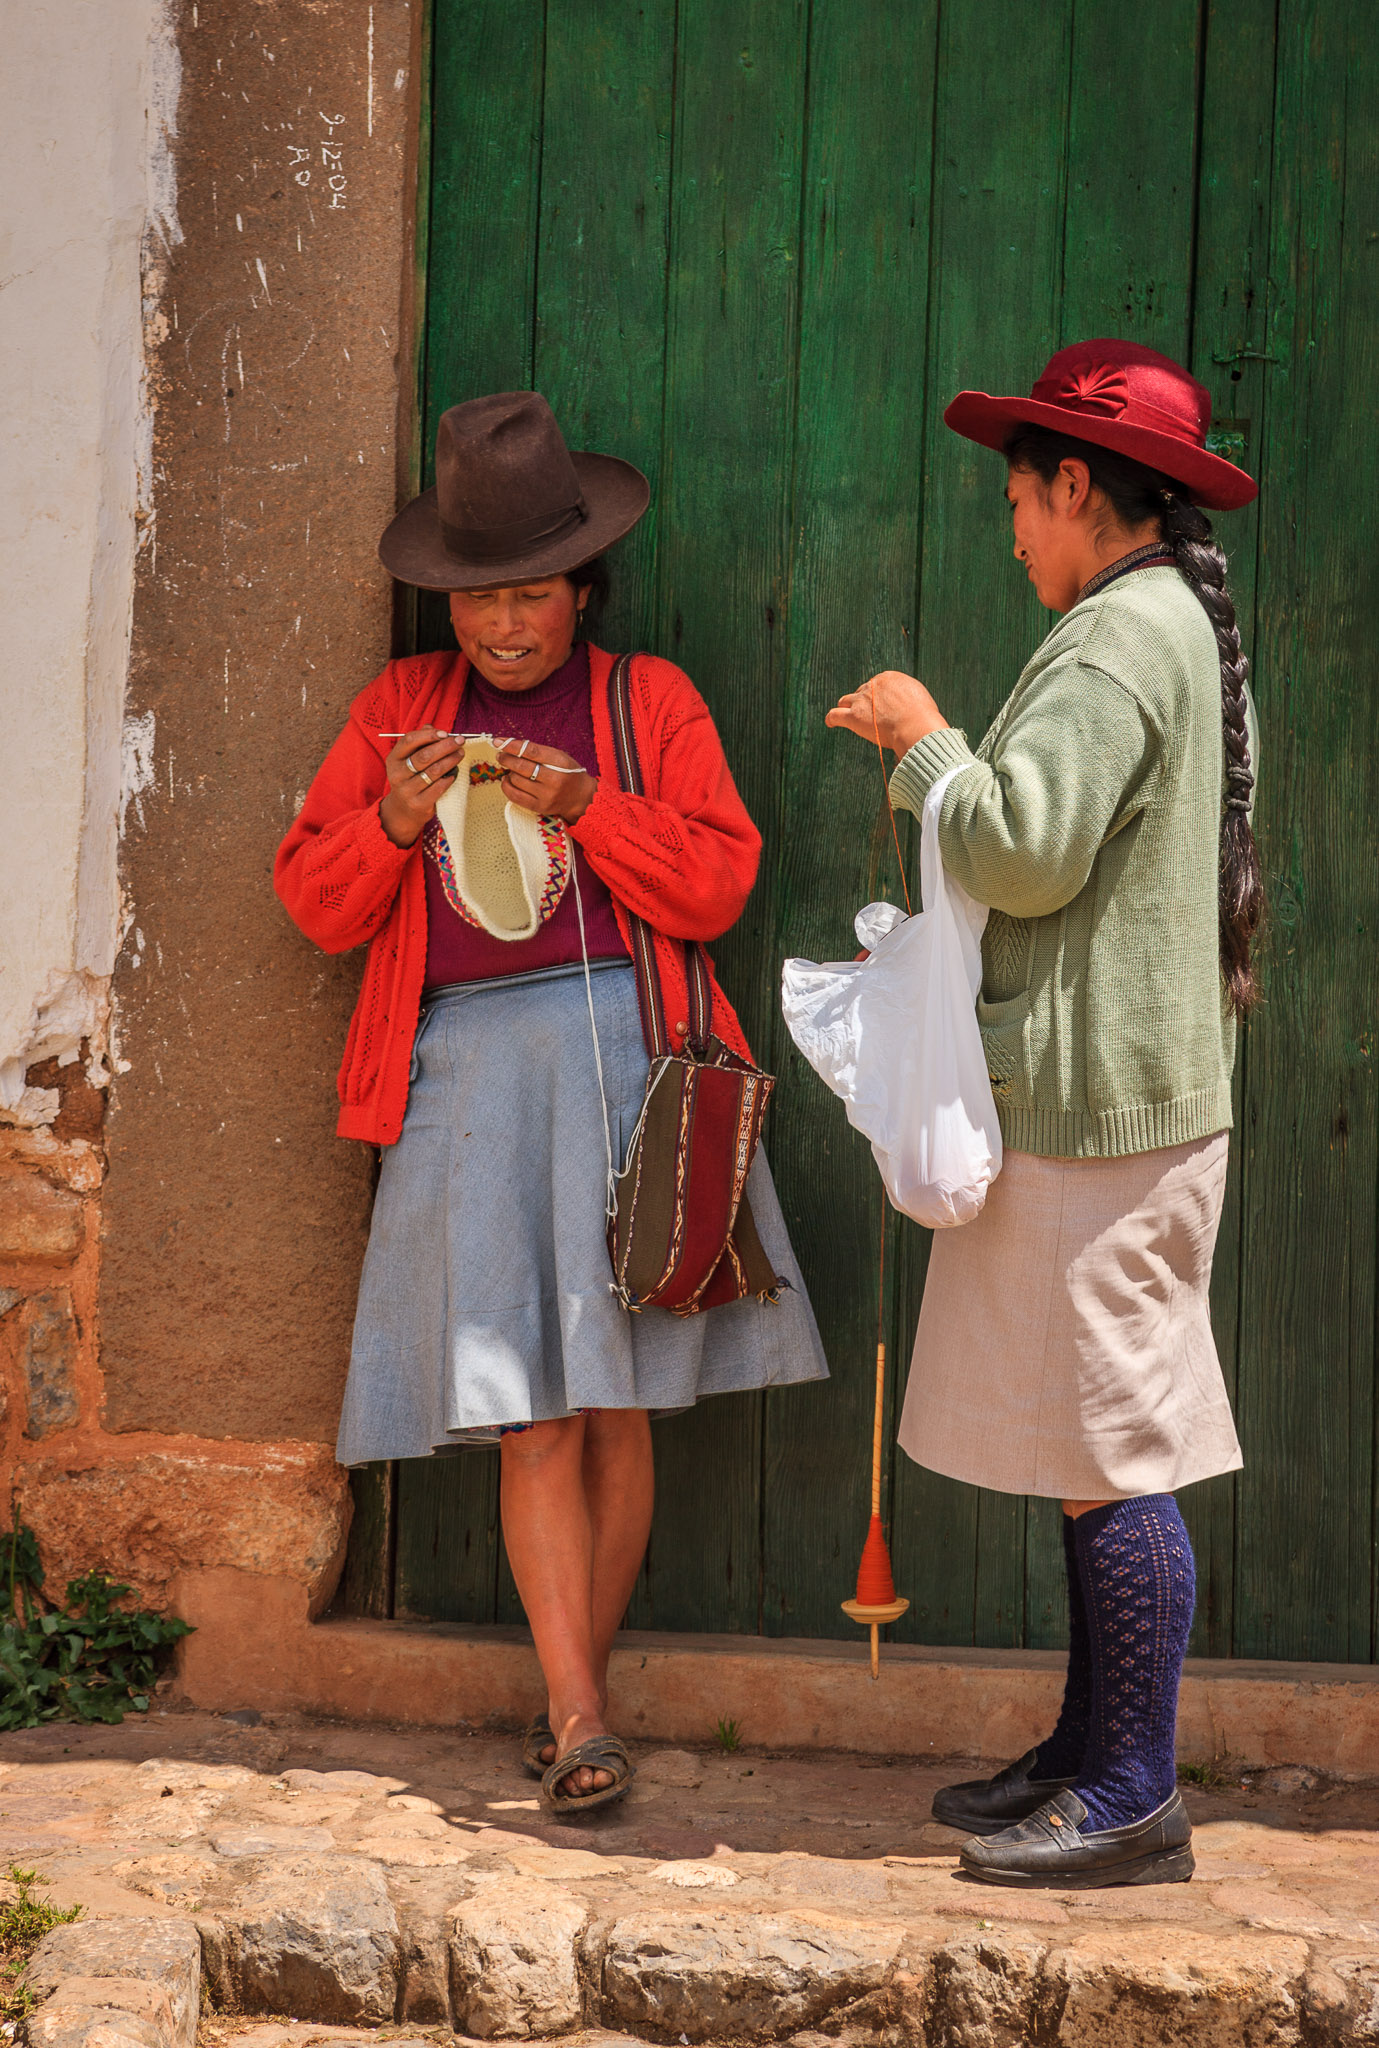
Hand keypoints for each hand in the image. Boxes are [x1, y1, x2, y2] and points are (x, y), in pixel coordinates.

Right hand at [379, 727, 461, 846]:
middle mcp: (397, 774)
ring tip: (460, 754)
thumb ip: (420, 742)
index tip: (446, 733)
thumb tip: (434, 728)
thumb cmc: (411, 777)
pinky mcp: (418, 803)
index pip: (409, 740)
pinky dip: (449, 778)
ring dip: (451, 760)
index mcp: (394, 759)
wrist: (404, 809)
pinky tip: (454, 773)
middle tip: (460, 741)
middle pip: (424, 756)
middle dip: (445, 746)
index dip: (429, 735)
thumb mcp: (409, 759)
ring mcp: (407, 790)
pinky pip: (439, 788)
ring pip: (434, 771)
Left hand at [495, 737, 597, 823]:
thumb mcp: (559, 757)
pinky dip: (507, 786)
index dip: (512, 745)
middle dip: (506, 758)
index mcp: (561, 762)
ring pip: (516, 780)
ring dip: (509, 772)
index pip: (531, 751)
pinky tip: (508, 780)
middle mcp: (554, 780)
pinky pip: (515, 796)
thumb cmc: (567, 772)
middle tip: (501, 755)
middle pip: (522, 766)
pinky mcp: (539, 807)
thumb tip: (509, 745)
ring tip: (511, 770)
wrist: (580, 797)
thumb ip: (538, 751)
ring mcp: (546, 795)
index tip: (498, 742)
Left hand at [824, 669, 947, 754]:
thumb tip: (907, 705)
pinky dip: (831, 719)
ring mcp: (861, 700)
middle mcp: (873, 685)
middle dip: (864, 703)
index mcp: (889, 678)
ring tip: (847, 716)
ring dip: (847, 708)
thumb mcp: (919, 697)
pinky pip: (835, 715)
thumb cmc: (923, 717)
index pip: (877, 685)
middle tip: (870, 716)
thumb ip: (908, 697)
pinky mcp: (853, 716)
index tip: (880, 706)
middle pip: (861, 692)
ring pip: (846, 701)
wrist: (916, 726)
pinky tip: (831, 723)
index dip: (877, 696)